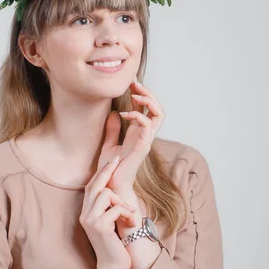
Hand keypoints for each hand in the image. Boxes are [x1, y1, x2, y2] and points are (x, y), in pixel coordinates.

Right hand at [79, 154, 138, 268]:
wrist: (112, 268)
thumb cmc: (115, 246)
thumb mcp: (109, 223)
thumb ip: (109, 208)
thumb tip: (116, 191)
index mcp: (86, 212)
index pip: (91, 187)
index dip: (101, 172)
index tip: (111, 160)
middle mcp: (85, 214)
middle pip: (94, 185)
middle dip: (107, 171)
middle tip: (118, 160)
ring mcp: (91, 220)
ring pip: (106, 194)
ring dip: (122, 202)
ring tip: (130, 215)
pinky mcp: (100, 227)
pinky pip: (115, 209)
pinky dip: (127, 214)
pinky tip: (131, 223)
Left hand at [100, 78, 165, 192]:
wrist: (111, 185)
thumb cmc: (111, 168)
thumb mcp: (109, 143)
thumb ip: (113, 129)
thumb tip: (113, 113)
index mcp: (138, 133)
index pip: (147, 109)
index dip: (142, 94)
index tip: (131, 84)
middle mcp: (145, 135)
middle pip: (157, 108)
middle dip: (148, 93)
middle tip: (135, 84)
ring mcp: (146, 140)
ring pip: (159, 115)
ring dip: (149, 101)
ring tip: (135, 95)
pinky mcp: (142, 147)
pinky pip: (148, 126)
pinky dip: (138, 116)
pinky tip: (124, 113)